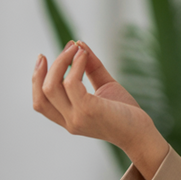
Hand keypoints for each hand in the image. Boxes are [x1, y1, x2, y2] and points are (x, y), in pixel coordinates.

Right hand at [33, 41, 169, 179]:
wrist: (143, 134)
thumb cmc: (126, 112)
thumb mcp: (106, 87)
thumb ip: (92, 69)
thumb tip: (80, 45)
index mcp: (68, 119)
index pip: (41, 102)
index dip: (37, 79)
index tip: (44, 58)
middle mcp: (69, 122)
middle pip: (42, 92)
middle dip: (48, 67)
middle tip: (66, 47)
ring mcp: (76, 117)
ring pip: (52, 87)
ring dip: (61, 62)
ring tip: (75, 47)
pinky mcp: (88, 110)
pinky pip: (72, 83)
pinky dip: (75, 66)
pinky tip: (84, 55)